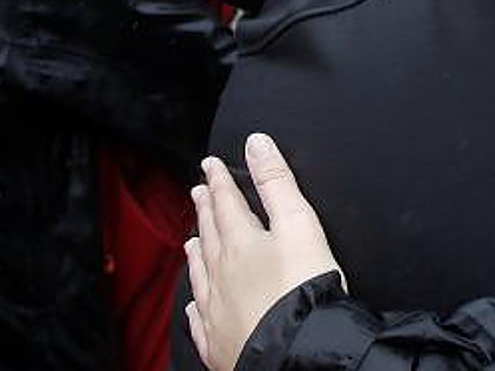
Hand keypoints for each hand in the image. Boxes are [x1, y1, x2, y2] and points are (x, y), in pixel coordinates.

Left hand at [185, 134, 342, 370]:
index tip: (209, 165)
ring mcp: (217, 311)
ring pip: (200, 274)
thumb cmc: (302, 290)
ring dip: (197, 252)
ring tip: (192, 239)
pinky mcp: (220, 343)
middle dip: (205, 210)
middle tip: (198, 193)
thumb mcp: (298, 224)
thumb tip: (257, 143)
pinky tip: (195, 305)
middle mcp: (220, 275)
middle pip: (209, 234)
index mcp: (240, 242)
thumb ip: (276, 182)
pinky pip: (200, 320)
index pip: (226, 202)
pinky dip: (196, 306)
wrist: (296, 352)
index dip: (219, 180)